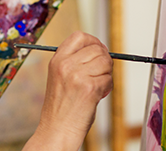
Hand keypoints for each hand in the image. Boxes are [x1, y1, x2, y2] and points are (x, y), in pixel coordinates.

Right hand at [24, 31, 112, 150]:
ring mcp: (77, 76)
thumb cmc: (60, 107)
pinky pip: (108, 79)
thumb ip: (73, 62)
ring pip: (106, 62)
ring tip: (97, 86)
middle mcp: (65, 65)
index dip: (93, 41)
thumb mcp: (59, 77)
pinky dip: (107, 88)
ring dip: (107, 75)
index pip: (79, 36)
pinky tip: (97, 96)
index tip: (98, 50)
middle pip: (97, 49)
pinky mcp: (89, 88)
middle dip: (104, 61)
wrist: (56, 129)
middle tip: (100, 74)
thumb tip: (98, 51)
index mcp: (56, 60)